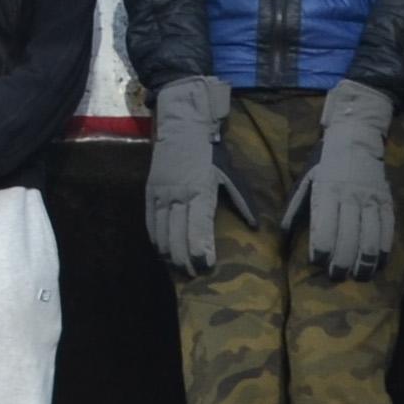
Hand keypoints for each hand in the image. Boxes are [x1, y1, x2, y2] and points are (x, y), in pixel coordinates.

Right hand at [143, 73, 251, 276]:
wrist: (182, 128)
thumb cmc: (211, 154)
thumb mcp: (231, 176)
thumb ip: (242, 203)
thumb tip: (253, 227)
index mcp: (199, 192)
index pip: (197, 231)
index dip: (200, 253)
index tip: (207, 266)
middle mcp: (177, 196)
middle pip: (177, 239)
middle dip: (185, 261)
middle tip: (194, 275)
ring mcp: (160, 195)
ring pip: (161, 235)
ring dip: (170, 256)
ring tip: (179, 269)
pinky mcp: (150, 193)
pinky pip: (150, 224)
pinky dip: (156, 241)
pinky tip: (164, 252)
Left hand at [296, 84, 401, 279]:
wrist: (355, 138)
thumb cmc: (325, 164)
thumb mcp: (306, 180)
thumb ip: (295, 208)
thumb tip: (283, 234)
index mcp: (327, 192)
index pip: (325, 227)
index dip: (322, 249)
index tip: (319, 263)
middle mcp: (349, 197)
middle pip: (347, 237)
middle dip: (342, 261)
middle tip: (337, 276)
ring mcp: (370, 199)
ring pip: (370, 236)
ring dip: (365, 260)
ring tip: (360, 276)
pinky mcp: (385, 200)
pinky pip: (387, 228)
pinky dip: (385, 248)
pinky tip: (380, 263)